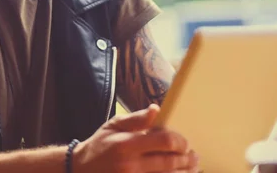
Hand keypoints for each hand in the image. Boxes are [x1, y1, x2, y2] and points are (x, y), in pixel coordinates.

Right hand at [74, 104, 198, 172]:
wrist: (82, 169)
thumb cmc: (100, 145)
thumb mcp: (113, 125)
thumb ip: (136, 119)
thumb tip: (157, 109)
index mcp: (126, 144)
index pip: (164, 142)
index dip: (179, 141)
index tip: (183, 141)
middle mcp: (131, 165)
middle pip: (170, 163)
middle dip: (187, 158)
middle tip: (193, 155)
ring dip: (185, 172)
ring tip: (192, 166)